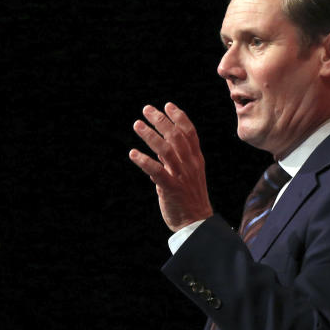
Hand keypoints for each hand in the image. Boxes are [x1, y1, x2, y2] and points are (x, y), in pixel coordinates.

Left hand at [129, 103, 212, 231]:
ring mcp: (181, 176)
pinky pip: (156, 171)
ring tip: (137, 124)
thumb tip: (158, 151)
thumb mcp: (188, 175)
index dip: (179, 117)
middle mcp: (190, 165)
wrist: (196, 223)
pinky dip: (144, 161)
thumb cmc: (190, 199)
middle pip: (176, 136)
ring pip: (165, 150)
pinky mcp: (171, 188)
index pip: (190, 133)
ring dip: (150, 135)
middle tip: (146, 109)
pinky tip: (133, 153)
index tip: (168, 105)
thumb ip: (175, 162)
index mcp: (196, 160)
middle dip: (161, 120)